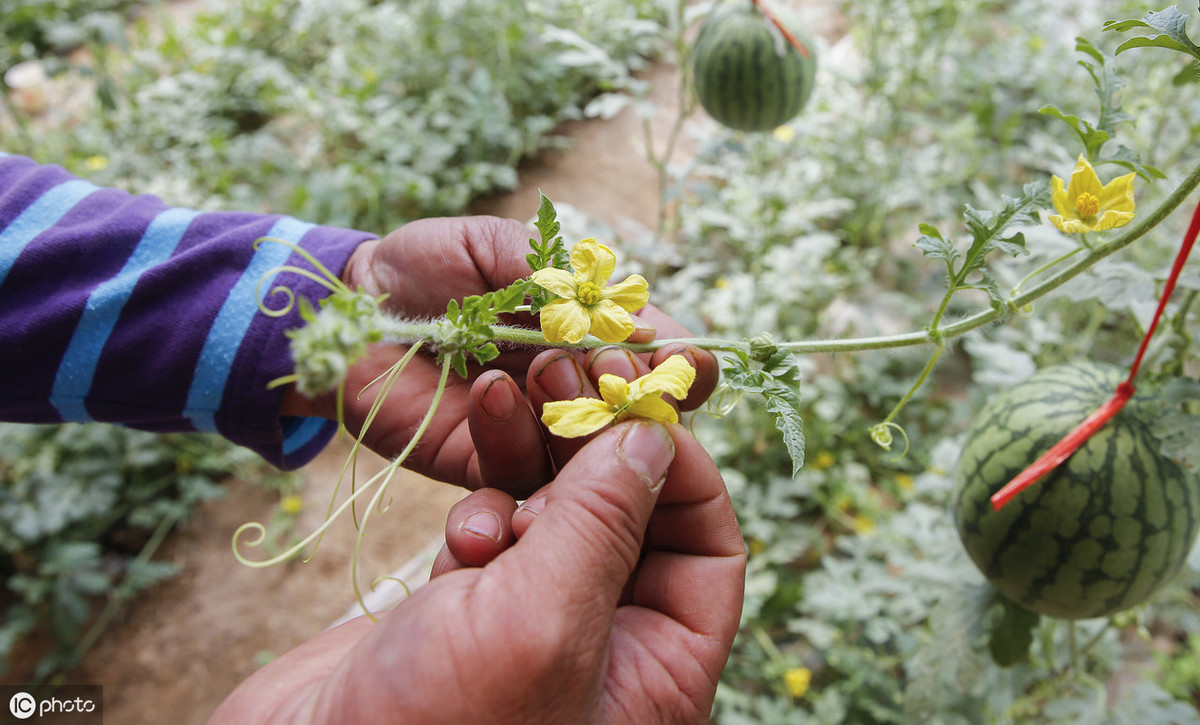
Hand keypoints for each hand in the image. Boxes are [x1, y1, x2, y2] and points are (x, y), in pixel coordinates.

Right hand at [210, 421, 745, 723]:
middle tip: (557, 368)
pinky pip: (500, 530)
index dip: (682, 468)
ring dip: (528, 458)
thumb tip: (655, 435)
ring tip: (496, 401)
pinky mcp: (471, 604)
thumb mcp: (543, 620)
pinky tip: (461, 539)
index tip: (635, 401)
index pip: (708, 547)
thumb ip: (604, 522)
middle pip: (629, 511)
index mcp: (659, 667)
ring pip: (558, 508)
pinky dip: (481, 516)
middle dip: (593, 441)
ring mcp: (536, 619)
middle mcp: (609, 643)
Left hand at [283, 216, 719, 496]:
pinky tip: (499, 391)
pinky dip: (517, 432)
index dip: (677, 360)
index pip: (653, 357)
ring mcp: (528, 430)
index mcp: (585, 334)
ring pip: (585, 450)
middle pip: (635, 413)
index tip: (683, 357)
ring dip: (583, 413)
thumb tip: (624, 314)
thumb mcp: (495, 246)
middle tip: (620, 370)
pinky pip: (516, 467)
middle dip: (639, 392)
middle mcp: (568, 388)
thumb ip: (553, 273)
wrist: (353, 305)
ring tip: (556, 370)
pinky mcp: (480, 462)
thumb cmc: (427, 265)